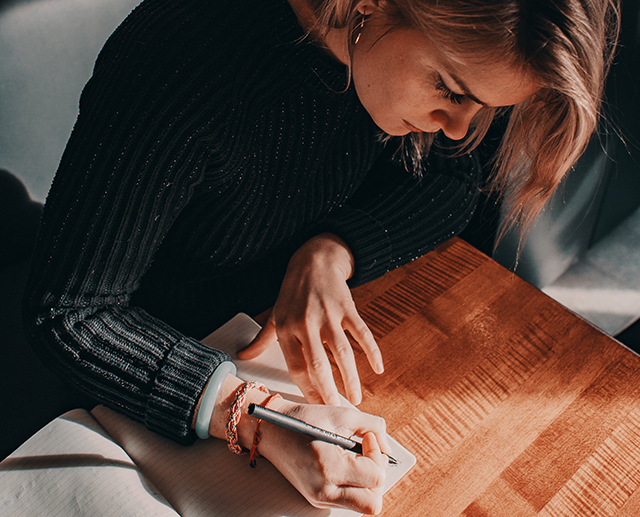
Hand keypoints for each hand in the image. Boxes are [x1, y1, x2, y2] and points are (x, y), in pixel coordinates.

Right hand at [197, 374, 389, 513]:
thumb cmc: (303, 419)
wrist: (271, 429)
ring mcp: (320, 498)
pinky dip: (354, 485)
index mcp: (329, 468)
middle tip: (366, 453)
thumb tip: (387, 447)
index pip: (375, 477)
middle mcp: (324, 490)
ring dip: (366, 483)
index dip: (377, 454)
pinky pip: (349, 500)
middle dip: (376, 476)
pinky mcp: (317, 498)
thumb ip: (373, 426)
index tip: (366, 437)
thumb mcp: (341, 414)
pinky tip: (345, 464)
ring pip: (363, 505)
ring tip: (355, 459)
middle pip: (373, 503)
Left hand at [237, 233, 383, 405]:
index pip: (296, 367)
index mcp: (287, 329)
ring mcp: (328, 315)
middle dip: (328, 391)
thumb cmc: (292, 292)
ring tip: (356, 398)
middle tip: (336, 411)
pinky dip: (371, 351)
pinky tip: (378, 368)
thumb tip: (243, 357)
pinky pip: (361, 332)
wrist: (314, 259)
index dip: (306, 390)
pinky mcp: (347, 307)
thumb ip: (261, 339)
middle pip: (318, 365)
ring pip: (342, 352)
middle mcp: (306, 323)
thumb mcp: (275, 314)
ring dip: (351, 378)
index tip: (315, 408)